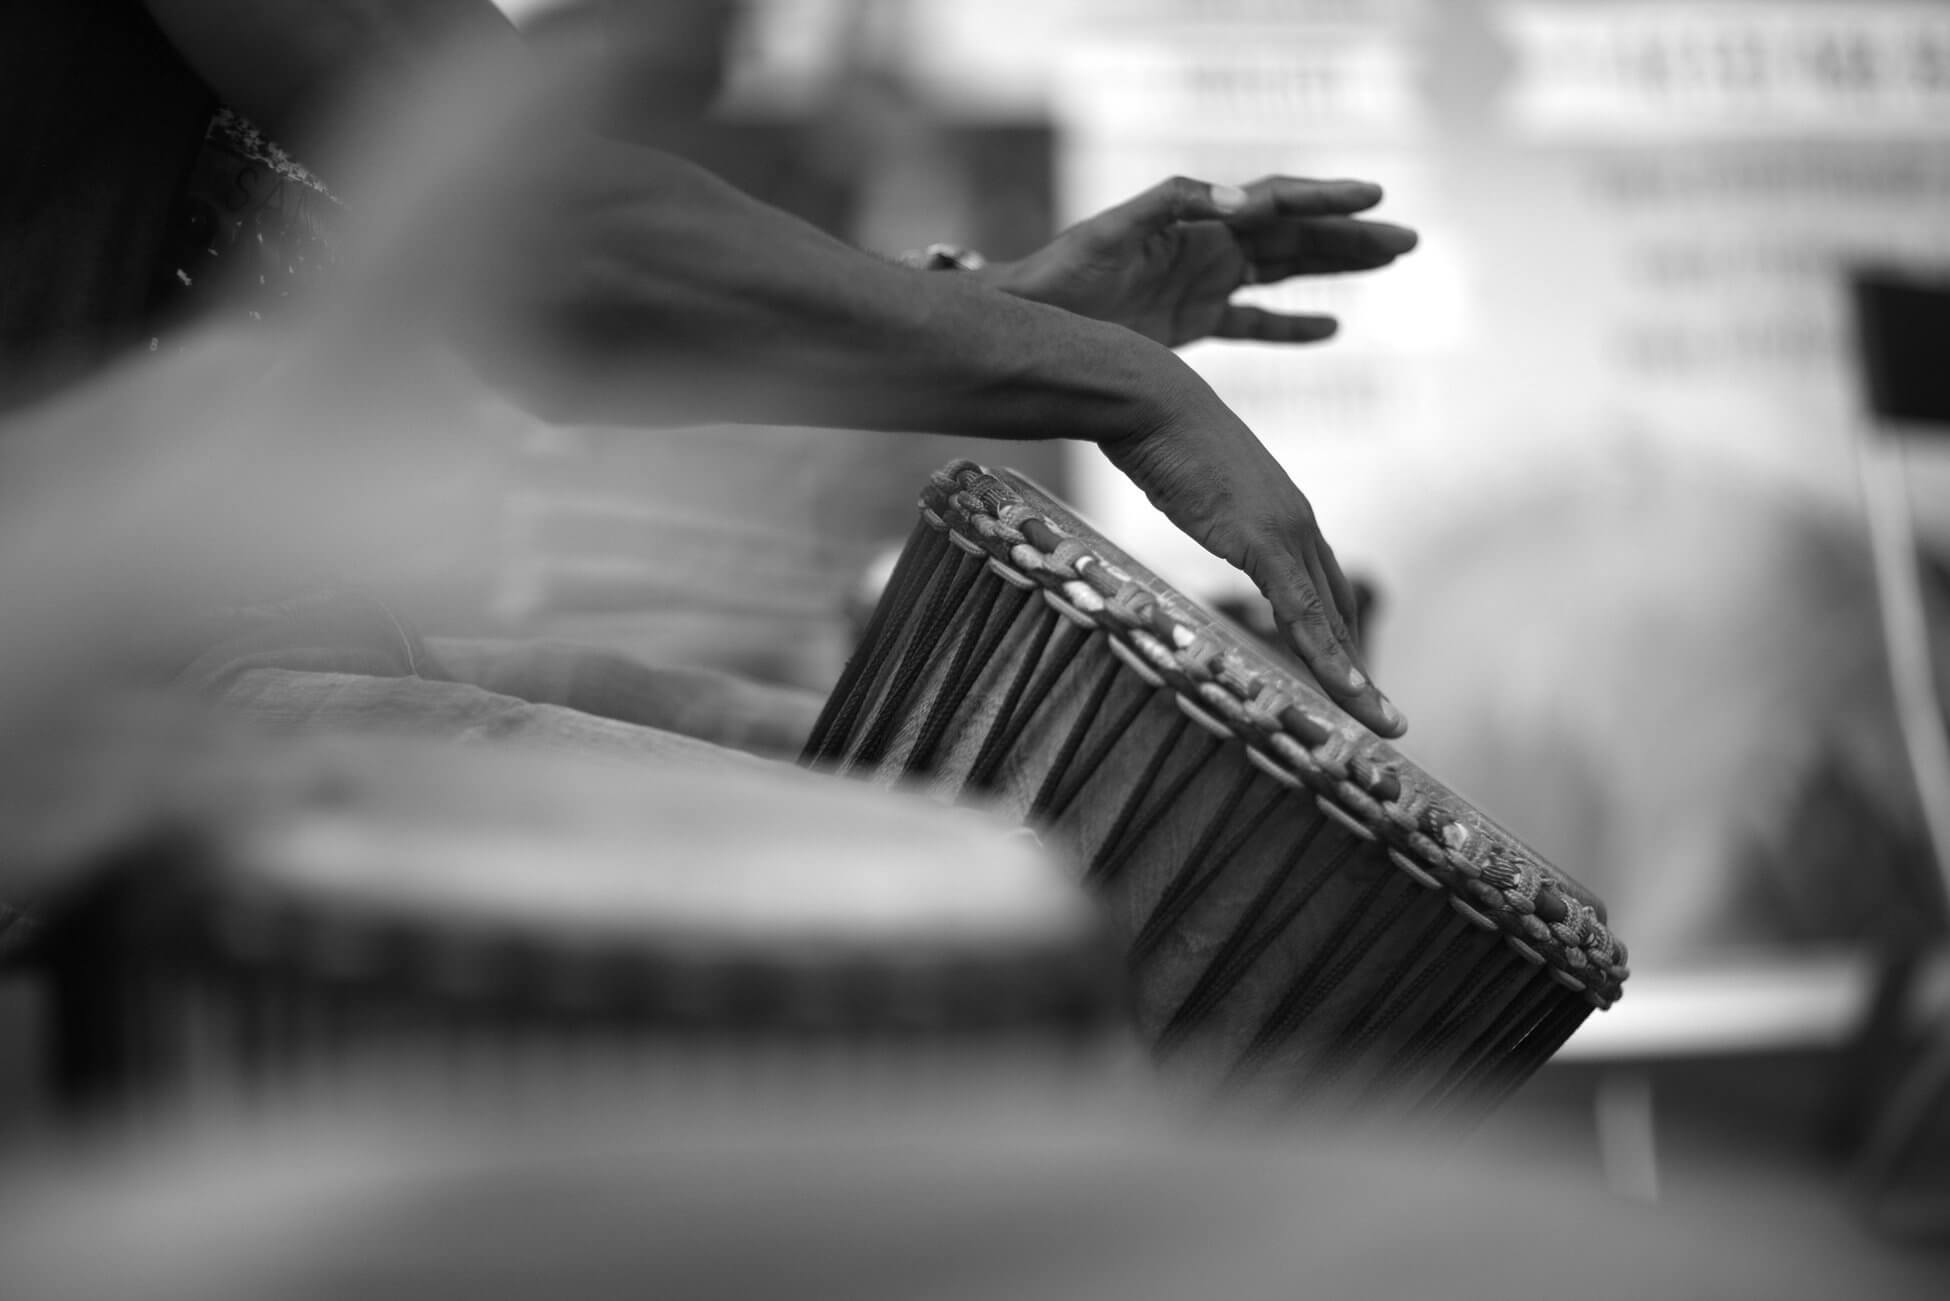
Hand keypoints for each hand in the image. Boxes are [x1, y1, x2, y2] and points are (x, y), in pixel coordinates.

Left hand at [988, 175, 1416, 346]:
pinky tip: (1332, 328)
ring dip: (1336, 268)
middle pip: (1295, 236)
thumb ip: (1176, 205)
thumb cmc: (1064, 274)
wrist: (1029, 322)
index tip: (1373, 198)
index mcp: (1198, 220)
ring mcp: (1203, 284)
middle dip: (1350, 236)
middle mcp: (1208, 246)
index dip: (1325, 201)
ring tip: (1389, 263)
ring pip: (1286, 271)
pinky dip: (1292, 325)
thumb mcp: (1115, 231)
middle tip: (1407, 239)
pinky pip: (1254, 323)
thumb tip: (1242, 201)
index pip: (1276, 204)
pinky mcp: (1192, 323)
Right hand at [1099, 395, 1403, 736]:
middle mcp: (1297, 525)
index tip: (1350, 678)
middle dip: (1360, 669)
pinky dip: (1327, 655)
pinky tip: (1350, 693)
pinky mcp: (1264, 541)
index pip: (1320, 588)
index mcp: (1281, 514)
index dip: (1337, 636)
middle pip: (1337, 611)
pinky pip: (1303, 612)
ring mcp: (1286, 532)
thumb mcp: (1187, 484)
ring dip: (1357, 679)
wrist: (1150, 398)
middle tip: (1387, 722)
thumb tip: (1185, 502)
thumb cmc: (1155, 433)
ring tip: (1385, 727)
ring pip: (1330, 621)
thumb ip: (1202, 503)